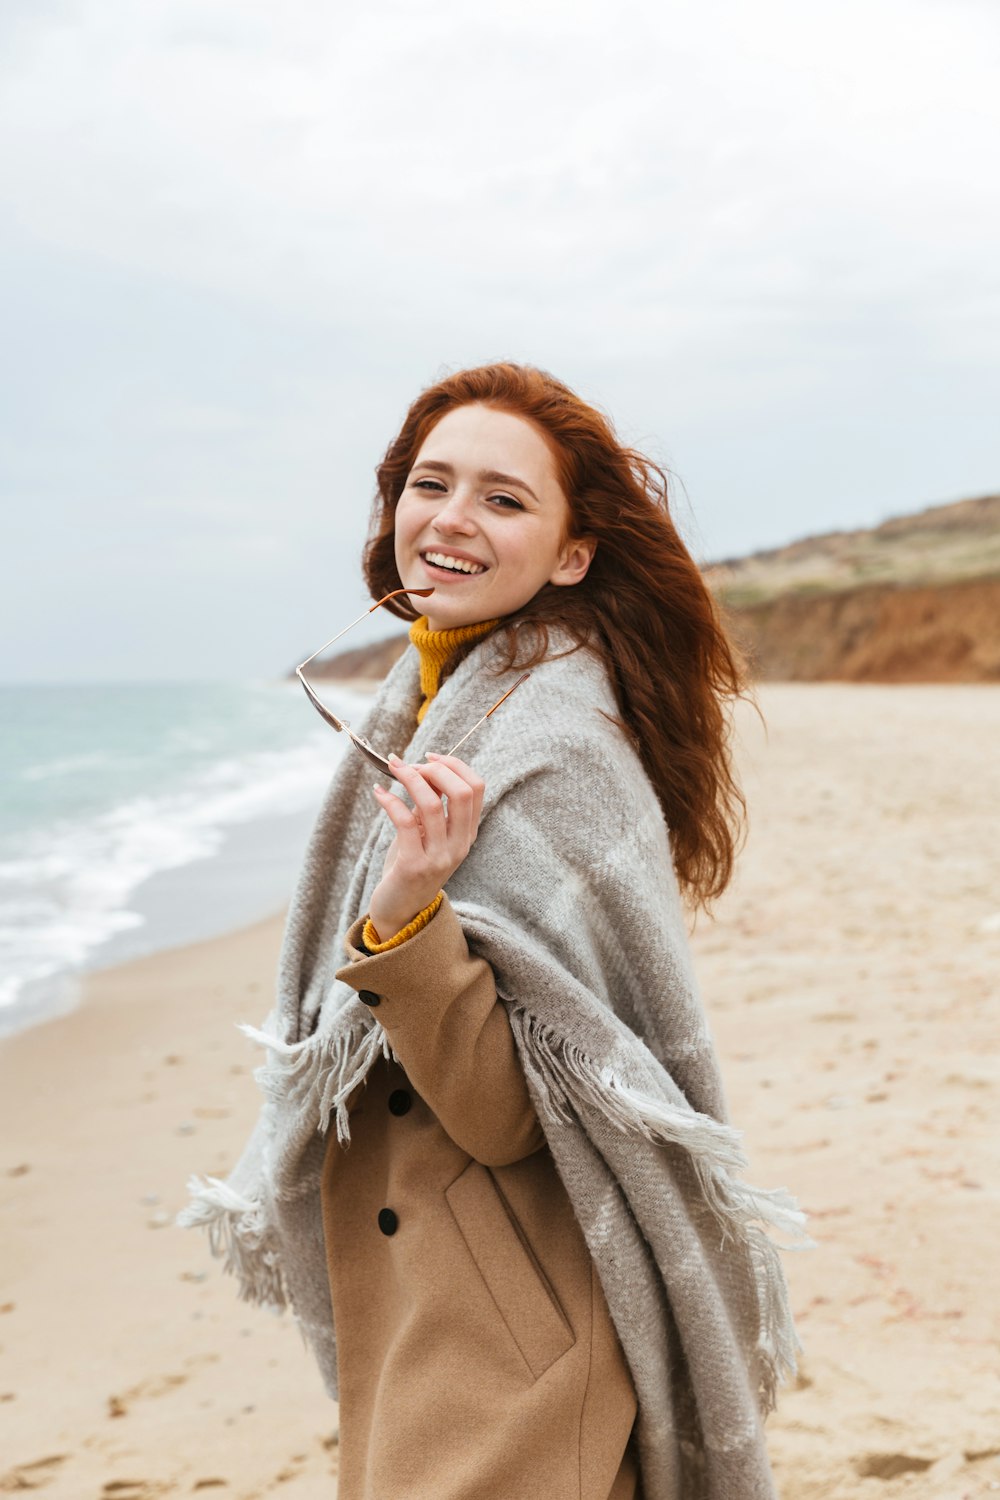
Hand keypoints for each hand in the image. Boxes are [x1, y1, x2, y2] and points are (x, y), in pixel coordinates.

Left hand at [367, 753, 485, 941]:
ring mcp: (439, 857)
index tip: (429, 757)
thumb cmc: (411, 865)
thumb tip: (423, 769)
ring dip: (409, 778)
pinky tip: (379, 792)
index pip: (475, 787)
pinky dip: (390, 801)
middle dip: (435, 768)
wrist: (400, 910)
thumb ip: (431, 806)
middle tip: (410, 764)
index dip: (454, 765)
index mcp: (467, 834)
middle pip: (461, 792)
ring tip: (393, 768)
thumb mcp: (427, 833)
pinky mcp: (414, 865)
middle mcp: (459, 845)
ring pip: (432, 803)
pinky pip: (405, 822)